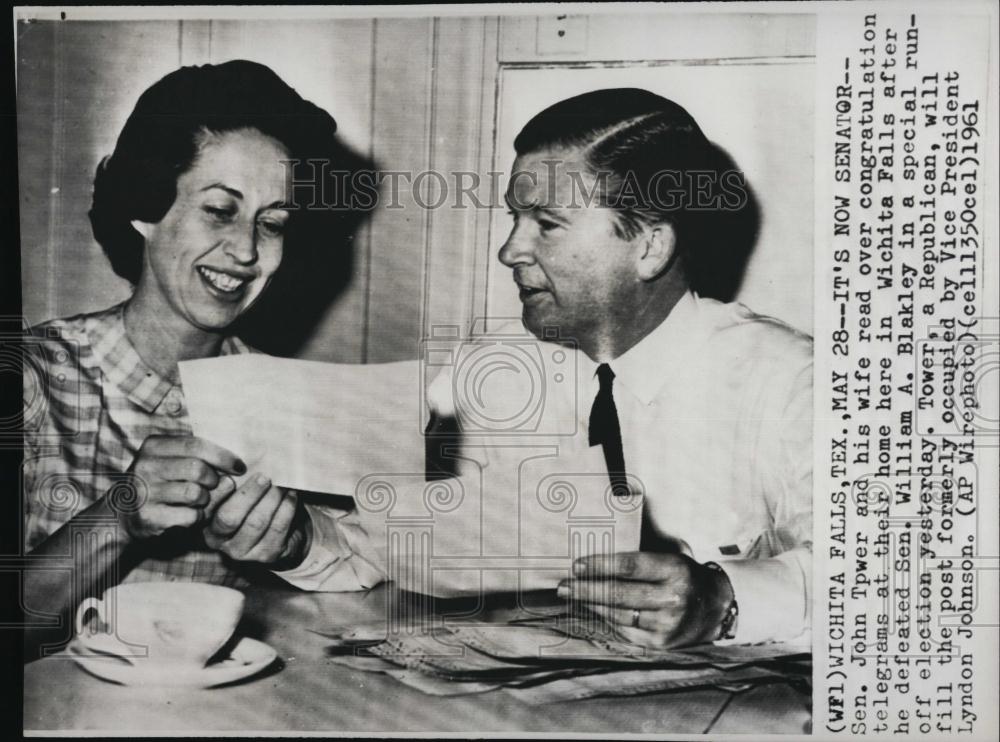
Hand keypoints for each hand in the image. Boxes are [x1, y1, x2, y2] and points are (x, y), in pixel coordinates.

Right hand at [120, 435, 245, 539]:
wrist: (123, 514)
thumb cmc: (159, 482)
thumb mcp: (170, 459)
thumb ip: (198, 455)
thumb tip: (235, 464)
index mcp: (153, 446)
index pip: (196, 445)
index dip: (223, 456)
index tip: (239, 467)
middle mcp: (145, 466)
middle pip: (197, 469)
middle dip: (213, 480)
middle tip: (212, 486)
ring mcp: (144, 492)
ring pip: (195, 493)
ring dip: (205, 500)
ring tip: (198, 501)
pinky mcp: (148, 517)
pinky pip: (190, 516)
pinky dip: (197, 517)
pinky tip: (190, 515)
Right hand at [202, 473, 309, 566]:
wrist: (277, 535)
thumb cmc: (252, 504)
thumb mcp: (236, 493)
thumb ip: (231, 479)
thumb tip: (239, 455)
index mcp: (206, 522)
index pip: (207, 507)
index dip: (218, 492)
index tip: (231, 476)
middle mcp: (219, 540)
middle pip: (230, 518)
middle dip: (249, 494)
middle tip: (264, 477)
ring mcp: (243, 551)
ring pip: (257, 522)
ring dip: (272, 498)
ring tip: (281, 483)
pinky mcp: (267, 555)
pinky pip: (278, 527)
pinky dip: (287, 507)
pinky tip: (291, 494)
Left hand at [557, 552, 734, 648]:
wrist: (716, 607)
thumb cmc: (683, 577)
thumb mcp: (669, 559)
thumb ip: (638, 561)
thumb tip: (593, 562)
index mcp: (675, 570)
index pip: (630, 566)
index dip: (600, 565)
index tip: (576, 565)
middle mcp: (672, 598)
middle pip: (619, 594)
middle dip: (586, 589)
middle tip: (562, 586)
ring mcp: (667, 624)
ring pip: (618, 615)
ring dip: (591, 605)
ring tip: (573, 596)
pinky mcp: (662, 643)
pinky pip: (625, 631)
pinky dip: (606, 620)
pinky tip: (593, 611)